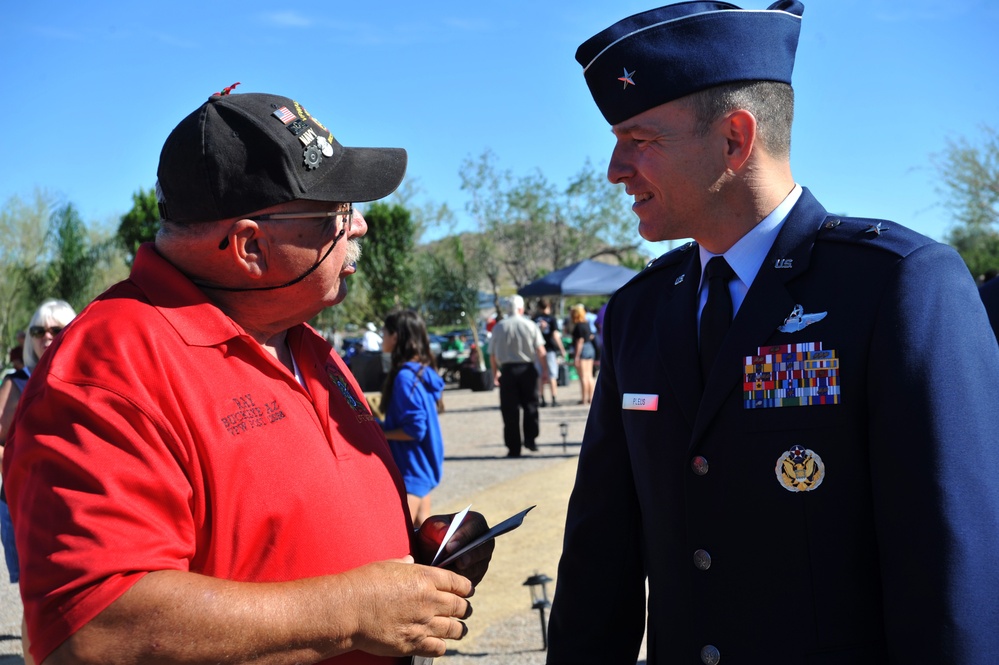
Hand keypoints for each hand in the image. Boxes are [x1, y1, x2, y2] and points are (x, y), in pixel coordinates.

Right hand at [343, 557, 472, 657]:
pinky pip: (439, 648)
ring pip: (454, 629)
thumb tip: (410, 562)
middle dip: (464, 608)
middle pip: (460, 606)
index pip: (459, 583)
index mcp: (425, 578)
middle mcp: (429, 600)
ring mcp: (423, 624)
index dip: (466, 588)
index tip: (468, 591)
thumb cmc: (363, 583)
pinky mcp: (413, 643)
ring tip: (460, 629)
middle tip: (464, 610)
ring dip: (459, 629)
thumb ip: (404, 565)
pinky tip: (440, 643)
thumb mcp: (387, 565)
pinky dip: (442, 646)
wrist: (347, 609)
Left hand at [415, 511, 494, 585]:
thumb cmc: (432, 535)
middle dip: (469, 556)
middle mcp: (484, 542)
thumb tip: (445, 534)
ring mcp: (482, 561)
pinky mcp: (476, 577)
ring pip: (477, 568)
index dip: (465, 536)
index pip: (476, 526)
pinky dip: (459, 584)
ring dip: (462, 572)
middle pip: (483, 549)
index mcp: (475, 523)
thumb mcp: (431, 527)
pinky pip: (471, 582)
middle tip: (457, 562)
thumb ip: (437, 528)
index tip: (450, 546)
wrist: (429, 553)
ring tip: (446, 575)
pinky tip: (446, 584)